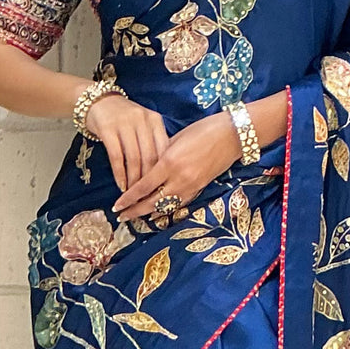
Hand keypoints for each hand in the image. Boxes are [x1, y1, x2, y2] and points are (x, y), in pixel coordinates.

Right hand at [83, 92, 169, 192]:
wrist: (97, 100)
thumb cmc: (124, 117)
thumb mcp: (143, 123)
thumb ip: (154, 141)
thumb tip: (163, 171)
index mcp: (155, 120)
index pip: (164, 149)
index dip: (163, 171)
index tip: (161, 187)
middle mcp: (142, 120)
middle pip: (150, 156)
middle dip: (148, 179)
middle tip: (147, 195)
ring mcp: (124, 123)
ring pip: (134, 158)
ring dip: (134, 180)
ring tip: (133, 194)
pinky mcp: (107, 129)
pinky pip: (117, 157)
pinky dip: (120, 174)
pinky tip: (121, 185)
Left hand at [111, 111, 243, 220]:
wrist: (232, 135)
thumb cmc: (203, 130)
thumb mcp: (176, 139)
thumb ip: (160, 155)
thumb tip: (147, 166)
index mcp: (169, 163)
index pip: (143, 187)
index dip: (128, 198)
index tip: (117, 205)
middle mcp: (179, 179)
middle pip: (152, 203)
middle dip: (135, 211)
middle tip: (122, 217)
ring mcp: (191, 186)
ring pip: (165, 207)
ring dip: (149, 212)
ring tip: (136, 214)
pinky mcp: (200, 189)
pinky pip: (178, 203)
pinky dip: (166, 208)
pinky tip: (157, 209)